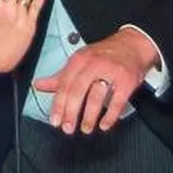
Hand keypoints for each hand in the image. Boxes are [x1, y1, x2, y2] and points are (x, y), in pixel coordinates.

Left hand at [35, 28, 159, 134]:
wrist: (132, 44)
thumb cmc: (104, 55)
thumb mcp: (80, 61)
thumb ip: (60, 77)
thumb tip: (39, 85)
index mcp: (79, 60)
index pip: (64, 84)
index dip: (58, 105)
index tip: (55, 120)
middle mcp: (94, 64)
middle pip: (77, 91)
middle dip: (71, 112)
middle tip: (67, 128)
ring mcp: (111, 72)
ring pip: (96, 97)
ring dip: (89, 116)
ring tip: (85, 128)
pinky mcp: (127, 80)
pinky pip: (117, 102)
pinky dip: (110, 116)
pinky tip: (104, 124)